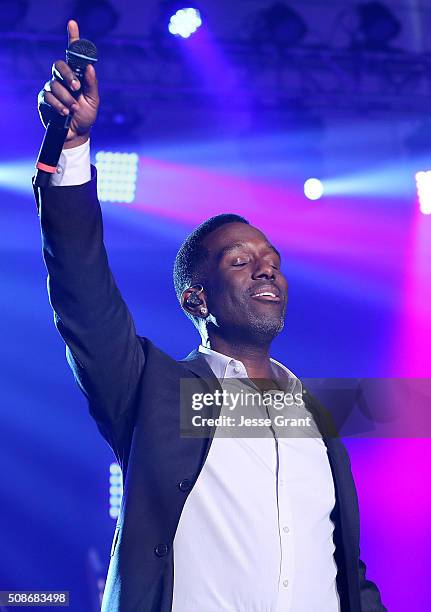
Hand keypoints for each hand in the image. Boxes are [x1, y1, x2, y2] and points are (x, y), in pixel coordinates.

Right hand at [37, 20, 98, 147]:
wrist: (77, 134)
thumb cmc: (86, 115)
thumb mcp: (94, 101)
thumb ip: (92, 84)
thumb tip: (91, 68)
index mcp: (76, 76)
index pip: (72, 55)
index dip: (72, 38)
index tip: (73, 24)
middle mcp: (62, 78)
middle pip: (58, 65)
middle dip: (68, 75)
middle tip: (76, 87)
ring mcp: (51, 88)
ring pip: (54, 84)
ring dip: (66, 98)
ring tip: (74, 109)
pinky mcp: (44, 99)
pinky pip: (48, 97)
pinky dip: (58, 105)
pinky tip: (65, 112)